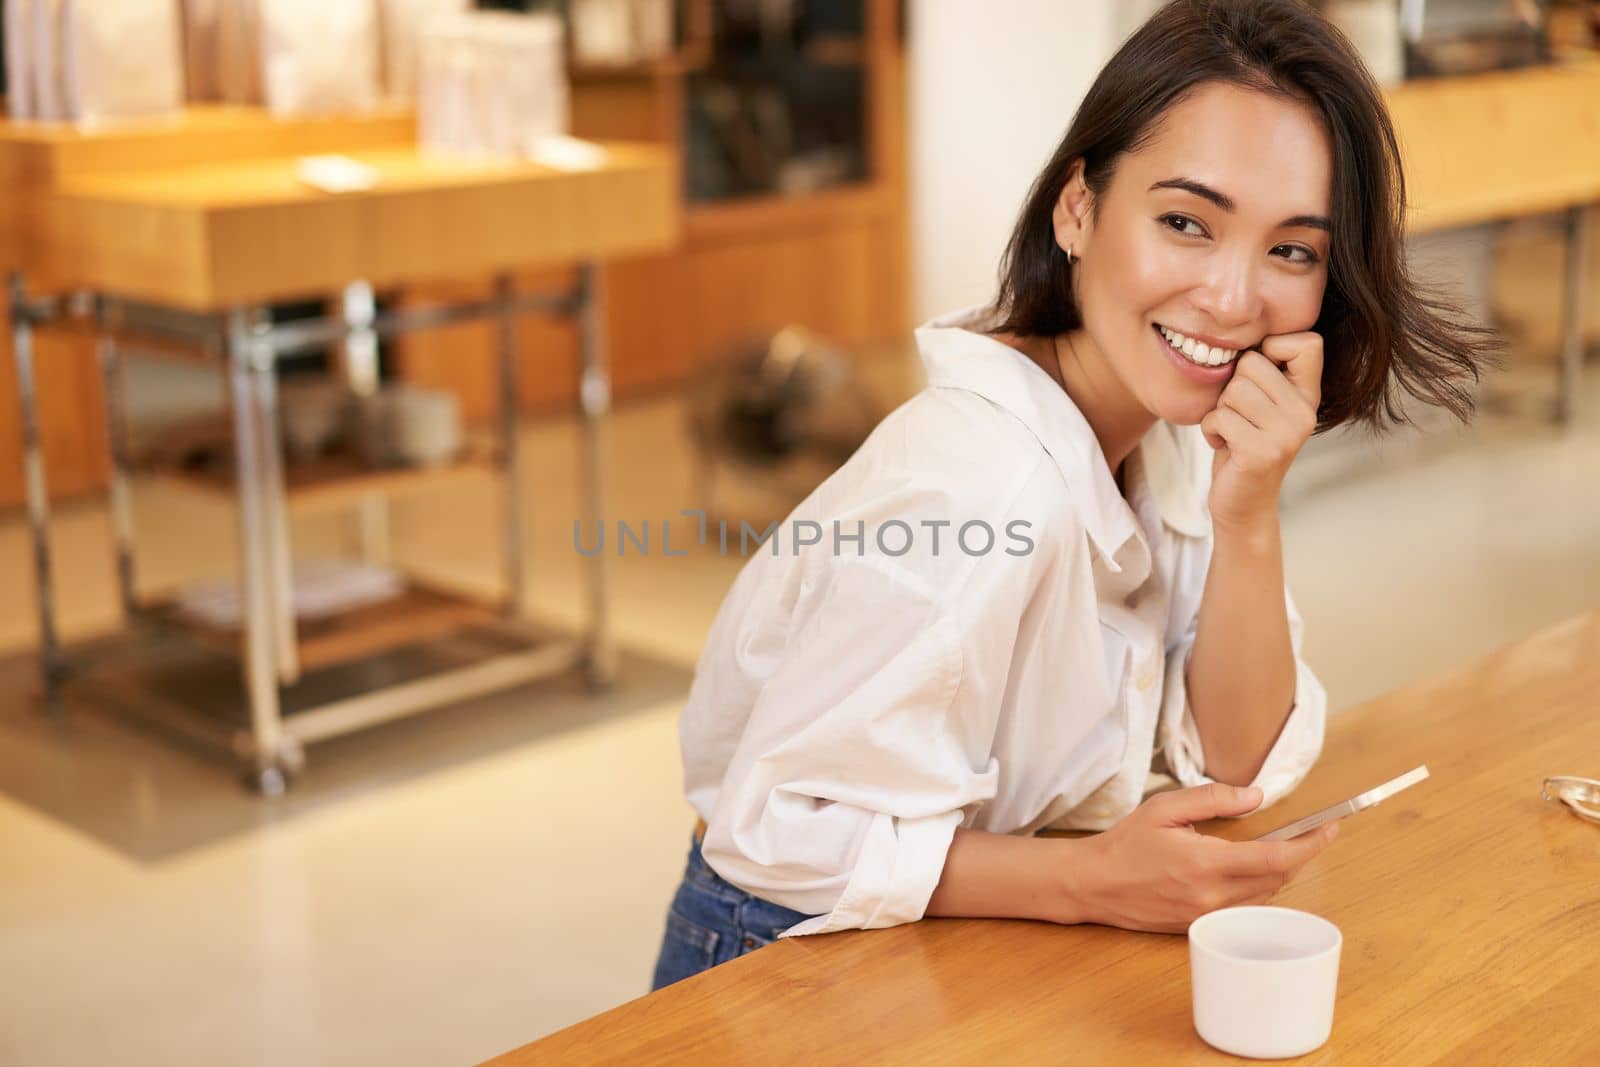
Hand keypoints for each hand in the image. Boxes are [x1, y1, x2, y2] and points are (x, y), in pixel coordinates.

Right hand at [1069, 782, 1337, 933]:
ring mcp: (1208, 917)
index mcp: (1206, 864)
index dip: (1310, 845)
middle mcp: (1213, 896)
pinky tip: (1251, 870)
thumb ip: (1212, 799)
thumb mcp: (1164, 808)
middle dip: (1301, 856)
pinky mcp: (1200, 927)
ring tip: (1283, 847)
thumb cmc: (1125, 844)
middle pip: (1278, 879)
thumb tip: (1255, 797)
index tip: (1329, 829)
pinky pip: (1244, 908)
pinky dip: (1258, 887)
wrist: (1093, 885)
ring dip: (1280, 872)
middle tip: (1311, 833)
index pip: (1276, 858)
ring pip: (1265, 897)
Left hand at [1201, 333, 1322, 534]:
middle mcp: (1306, 412)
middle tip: (1241, 417)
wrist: (1243, 504)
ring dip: (1220, 411)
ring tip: (1234, 433)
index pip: (1307, 340)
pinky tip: (1226, 447)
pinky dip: (1211, 431)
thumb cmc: (1242, 443)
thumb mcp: (1260, 402)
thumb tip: (1242, 328)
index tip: (1259, 380)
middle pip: (1253, 362)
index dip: (1271, 349)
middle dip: (1232, 388)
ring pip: (1234, 390)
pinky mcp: (1262, 452)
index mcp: (1309, 394)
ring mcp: (1287, 433)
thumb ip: (1262, 370)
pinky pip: (1219, 417)